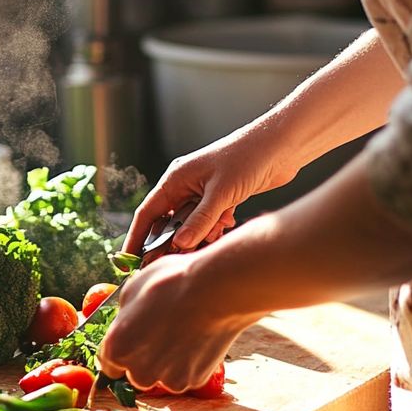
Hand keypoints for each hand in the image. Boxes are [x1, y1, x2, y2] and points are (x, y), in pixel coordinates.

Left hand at [96, 249, 259, 392]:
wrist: (214, 291)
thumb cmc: (170, 284)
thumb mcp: (131, 290)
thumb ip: (124, 317)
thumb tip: (127, 322)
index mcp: (117, 349)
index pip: (109, 363)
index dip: (121, 350)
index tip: (133, 341)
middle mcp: (138, 371)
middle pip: (135, 373)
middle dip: (144, 358)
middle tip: (161, 332)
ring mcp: (168, 379)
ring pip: (162, 375)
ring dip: (167, 362)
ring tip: (182, 333)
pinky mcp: (194, 380)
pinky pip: (186, 374)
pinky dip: (190, 363)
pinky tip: (197, 339)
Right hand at [125, 128, 296, 254]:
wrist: (281, 145)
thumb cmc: (248, 158)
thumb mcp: (221, 194)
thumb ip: (200, 221)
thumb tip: (180, 245)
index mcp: (175, 179)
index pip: (147, 213)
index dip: (137, 238)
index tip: (130, 261)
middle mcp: (185, 186)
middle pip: (167, 222)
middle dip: (170, 244)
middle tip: (173, 265)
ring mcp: (203, 192)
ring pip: (190, 225)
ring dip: (198, 236)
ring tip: (211, 239)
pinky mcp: (222, 198)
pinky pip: (208, 221)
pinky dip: (214, 229)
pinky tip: (227, 225)